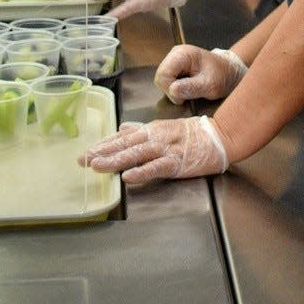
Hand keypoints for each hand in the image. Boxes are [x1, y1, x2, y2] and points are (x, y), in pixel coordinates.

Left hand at [79, 116, 227, 183]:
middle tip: (83, 160)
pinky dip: (142, 171)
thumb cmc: (194, 134)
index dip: (104, 144)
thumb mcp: (166, 127)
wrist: (220, 137)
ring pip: (137, 154)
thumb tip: (123, 127)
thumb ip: (143, 129)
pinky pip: (157, 167)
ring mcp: (166, 149)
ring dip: (116, 160)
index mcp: (152, 129)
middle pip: (126, 145)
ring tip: (97, 166)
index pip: (123, 137)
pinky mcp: (177, 162)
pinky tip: (128, 177)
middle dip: (103, 152)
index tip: (87, 152)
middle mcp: (156, 136)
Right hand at [154, 44, 247, 103]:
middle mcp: (175, 54)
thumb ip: (191, 87)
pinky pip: (167, 81)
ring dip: (174, 90)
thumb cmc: (223, 75)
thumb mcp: (210, 85)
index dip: (170, 90)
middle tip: (188, 95)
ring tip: (191, 89)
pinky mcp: (175, 67)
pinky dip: (176, 88)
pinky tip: (188, 87)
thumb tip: (172, 90)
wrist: (230, 71)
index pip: (163, 75)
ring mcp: (174, 60)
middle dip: (172, 90)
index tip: (183, 98)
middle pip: (160, 77)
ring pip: (162, 80)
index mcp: (183, 54)